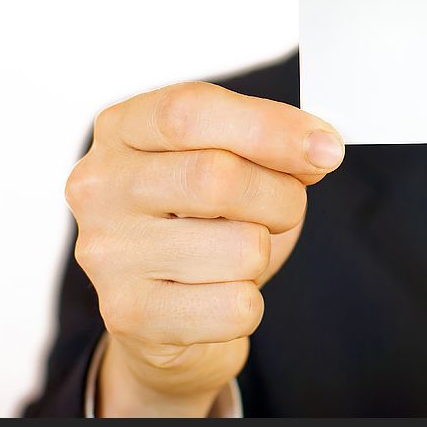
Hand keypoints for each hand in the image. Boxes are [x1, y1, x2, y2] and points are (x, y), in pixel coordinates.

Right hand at [64, 82, 343, 415]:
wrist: (166, 314)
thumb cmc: (206, 224)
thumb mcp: (232, 164)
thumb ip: (268, 145)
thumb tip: (320, 148)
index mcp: (122, 129)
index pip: (189, 111)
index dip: (270, 127)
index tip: (327, 149)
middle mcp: (99, 186)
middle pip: (216, 177)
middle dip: (281, 197)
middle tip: (285, 210)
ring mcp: (107, 253)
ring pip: (241, 248)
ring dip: (265, 254)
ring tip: (236, 256)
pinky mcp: (130, 315)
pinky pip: (236, 306)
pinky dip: (249, 303)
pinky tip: (219, 296)